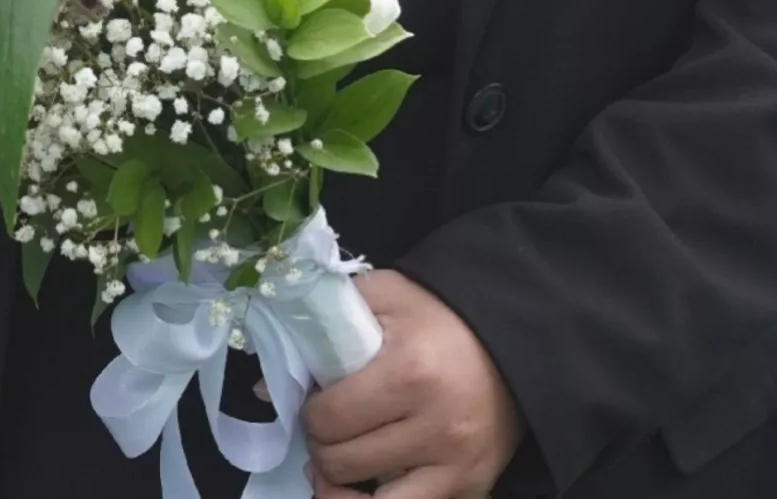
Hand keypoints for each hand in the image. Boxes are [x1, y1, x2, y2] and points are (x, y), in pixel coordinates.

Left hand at [302, 269, 523, 498]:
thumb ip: (321, 328)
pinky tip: (358, 492)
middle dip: (321, 445)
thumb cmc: (435, 316)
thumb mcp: (381, 297)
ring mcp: (456, 466)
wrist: (510, 341)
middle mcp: (435, 426)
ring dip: (339, 485)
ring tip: (334, 466)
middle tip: (325, 427)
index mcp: (408, 372)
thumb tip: (266, 388)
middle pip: (343, 461)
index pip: (329, 417)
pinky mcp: (469, 488)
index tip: (314, 398)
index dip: (309, 411)